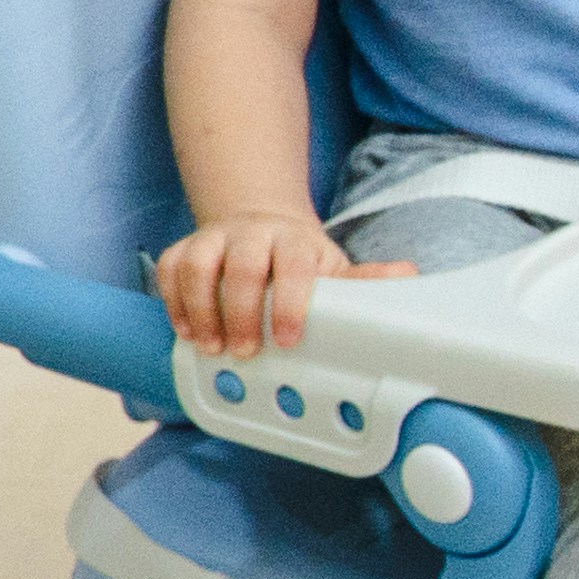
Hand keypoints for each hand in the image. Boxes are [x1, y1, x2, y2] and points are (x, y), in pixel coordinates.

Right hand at [155, 209, 408, 356]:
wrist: (260, 227)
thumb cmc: (299, 262)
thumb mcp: (331, 270)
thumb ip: (362, 280)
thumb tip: (408, 275)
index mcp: (297, 241)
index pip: (295, 266)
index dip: (290, 303)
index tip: (286, 340)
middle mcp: (254, 233)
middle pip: (243, 265)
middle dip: (240, 312)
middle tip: (244, 351)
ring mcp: (215, 238)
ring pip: (199, 264)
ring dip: (201, 309)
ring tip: (210, 348)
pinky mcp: (185, 247)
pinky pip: (170, 268)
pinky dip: (172, 299)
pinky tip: (186, 330)